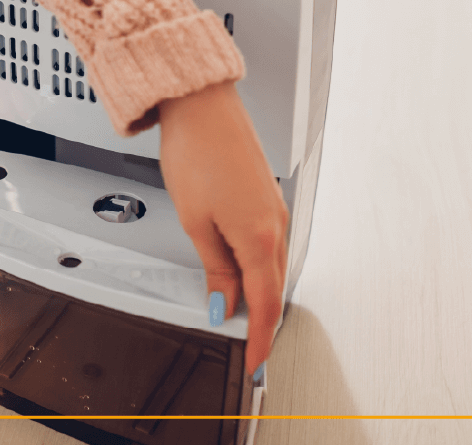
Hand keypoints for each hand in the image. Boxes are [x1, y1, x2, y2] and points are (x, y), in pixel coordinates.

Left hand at [158, 81, 288, 373]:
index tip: (255, 365)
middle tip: (250, 353)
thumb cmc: (196, 152)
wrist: (202, 105)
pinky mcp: (266, 198)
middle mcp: (276, 225)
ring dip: (260, 296)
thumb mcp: (196, 222)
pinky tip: (244, 275)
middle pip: (271, 289)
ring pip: (272, 268)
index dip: (260, 342)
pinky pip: (269, 246)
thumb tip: (224, 304)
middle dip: (262, 324)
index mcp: (259, 237)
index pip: (264, 305)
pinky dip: (258, 269)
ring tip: (245, 322)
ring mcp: (274, 210)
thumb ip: (215, 268)